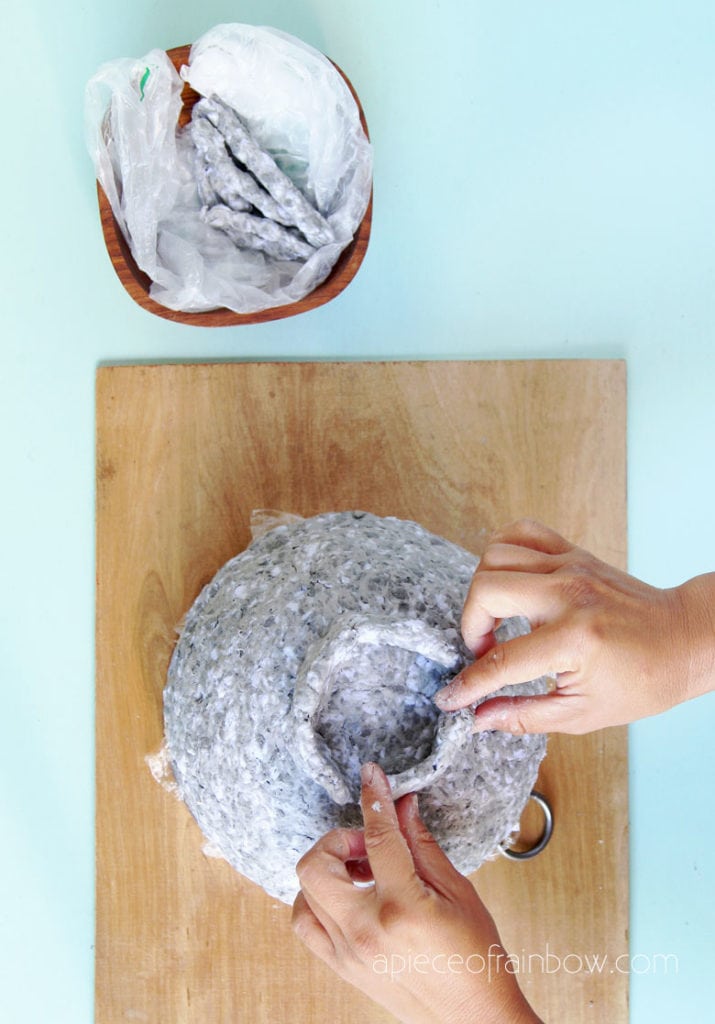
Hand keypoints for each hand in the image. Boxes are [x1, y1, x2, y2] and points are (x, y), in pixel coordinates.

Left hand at [292, 763, 540, 1023]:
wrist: (474, 1021)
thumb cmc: (476, 958)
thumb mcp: (458, 892)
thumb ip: (421, 845)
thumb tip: (402, 805)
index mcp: (402, 909)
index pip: (378, 837)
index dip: (374, 798)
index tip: (372, 775)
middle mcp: (366, 932)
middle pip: (316, 865)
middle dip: (338, 839)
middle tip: (370, 844)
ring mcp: (348, 955)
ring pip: (304, 894)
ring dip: (327, 870)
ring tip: (362, 870)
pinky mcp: (342, 969)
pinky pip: (307, 925)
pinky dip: (316, 900)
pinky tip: (349, 894)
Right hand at [434, 518, 714, 733]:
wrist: (684, 639)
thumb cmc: (643, 680)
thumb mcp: (584, 714)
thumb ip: (524, 715)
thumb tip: (479, 717)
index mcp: (573, 641)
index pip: (500, 661)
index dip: (468, 684)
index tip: (450, 697)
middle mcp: (568, 595)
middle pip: (486, 590)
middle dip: (470, 625)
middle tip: (483, 649)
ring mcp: (570, 567)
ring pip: (495, 555)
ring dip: (483, 589)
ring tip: (496, 617)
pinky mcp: (574, 553)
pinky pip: (522, 532)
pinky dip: (502, 551)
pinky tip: (509, 580)